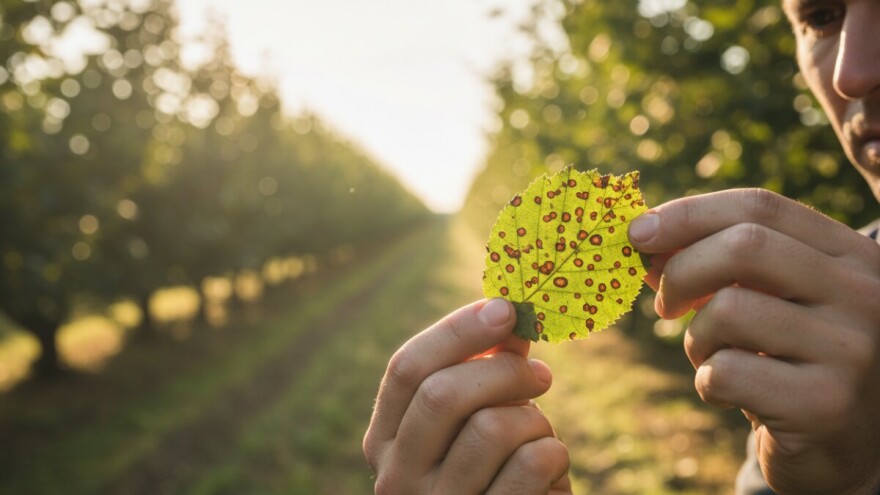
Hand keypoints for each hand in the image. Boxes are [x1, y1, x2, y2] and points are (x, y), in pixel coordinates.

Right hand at [363, 298, 571, 493]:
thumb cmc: (490, 474)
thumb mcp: (473, 422)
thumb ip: (483, 370)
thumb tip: (510, 314)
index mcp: (383, 441)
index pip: (406, 369)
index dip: (457, 331)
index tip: (506, 309)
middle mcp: (396, 479)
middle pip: (442, 394)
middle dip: (504, 370)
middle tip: (541, 373)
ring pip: (491, 428)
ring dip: (533, 419)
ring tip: (539, 433)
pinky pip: (529, 465)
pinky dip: (552, 453)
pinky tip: (550, 466)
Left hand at [628, 189, 879, 494]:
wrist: (843, 449)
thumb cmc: (788, 362)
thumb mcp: (763, 300)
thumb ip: (715, 262)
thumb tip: (642, 234)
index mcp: (850, 255)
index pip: (761, 206)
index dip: (688, 214)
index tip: (638, 232)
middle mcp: (864, 293)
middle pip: (744, 246)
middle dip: (681, 271)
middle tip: (665, 305)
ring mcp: (851, 349)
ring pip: (729, 310)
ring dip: (697, 338)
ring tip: (716, 358)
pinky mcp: (824, 404)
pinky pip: (727, 371)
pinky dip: (708, 381)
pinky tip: (731, 394)